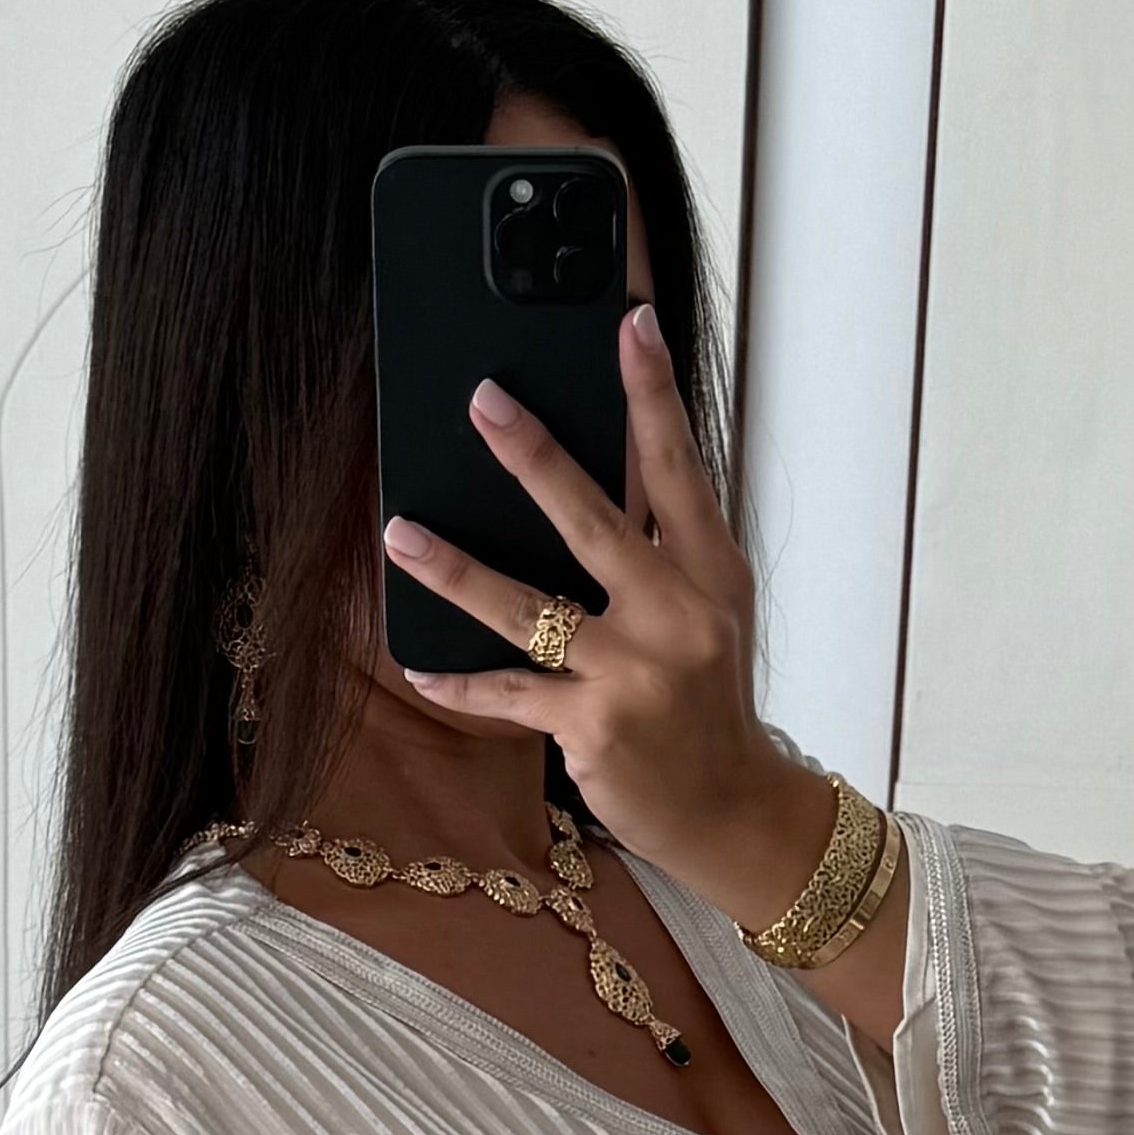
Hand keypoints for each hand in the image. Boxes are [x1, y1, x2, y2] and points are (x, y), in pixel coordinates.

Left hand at [383, 311, 845, 944]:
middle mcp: (677, 613)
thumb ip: (658, 553)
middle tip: (481, 399)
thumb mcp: (707, 616)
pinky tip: (421, 669)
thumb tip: (582, 487)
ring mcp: (635, 672)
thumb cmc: (707, 705)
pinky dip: (462, 684)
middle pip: (594, 519)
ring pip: (528, 607)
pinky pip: (510, 693)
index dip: (653, 393)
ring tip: (399, 533)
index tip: (630, 324)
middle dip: (534, 455)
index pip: (679, 466)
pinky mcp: (594, 727)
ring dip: (455, 569)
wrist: (733, 811)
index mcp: (709, 572)